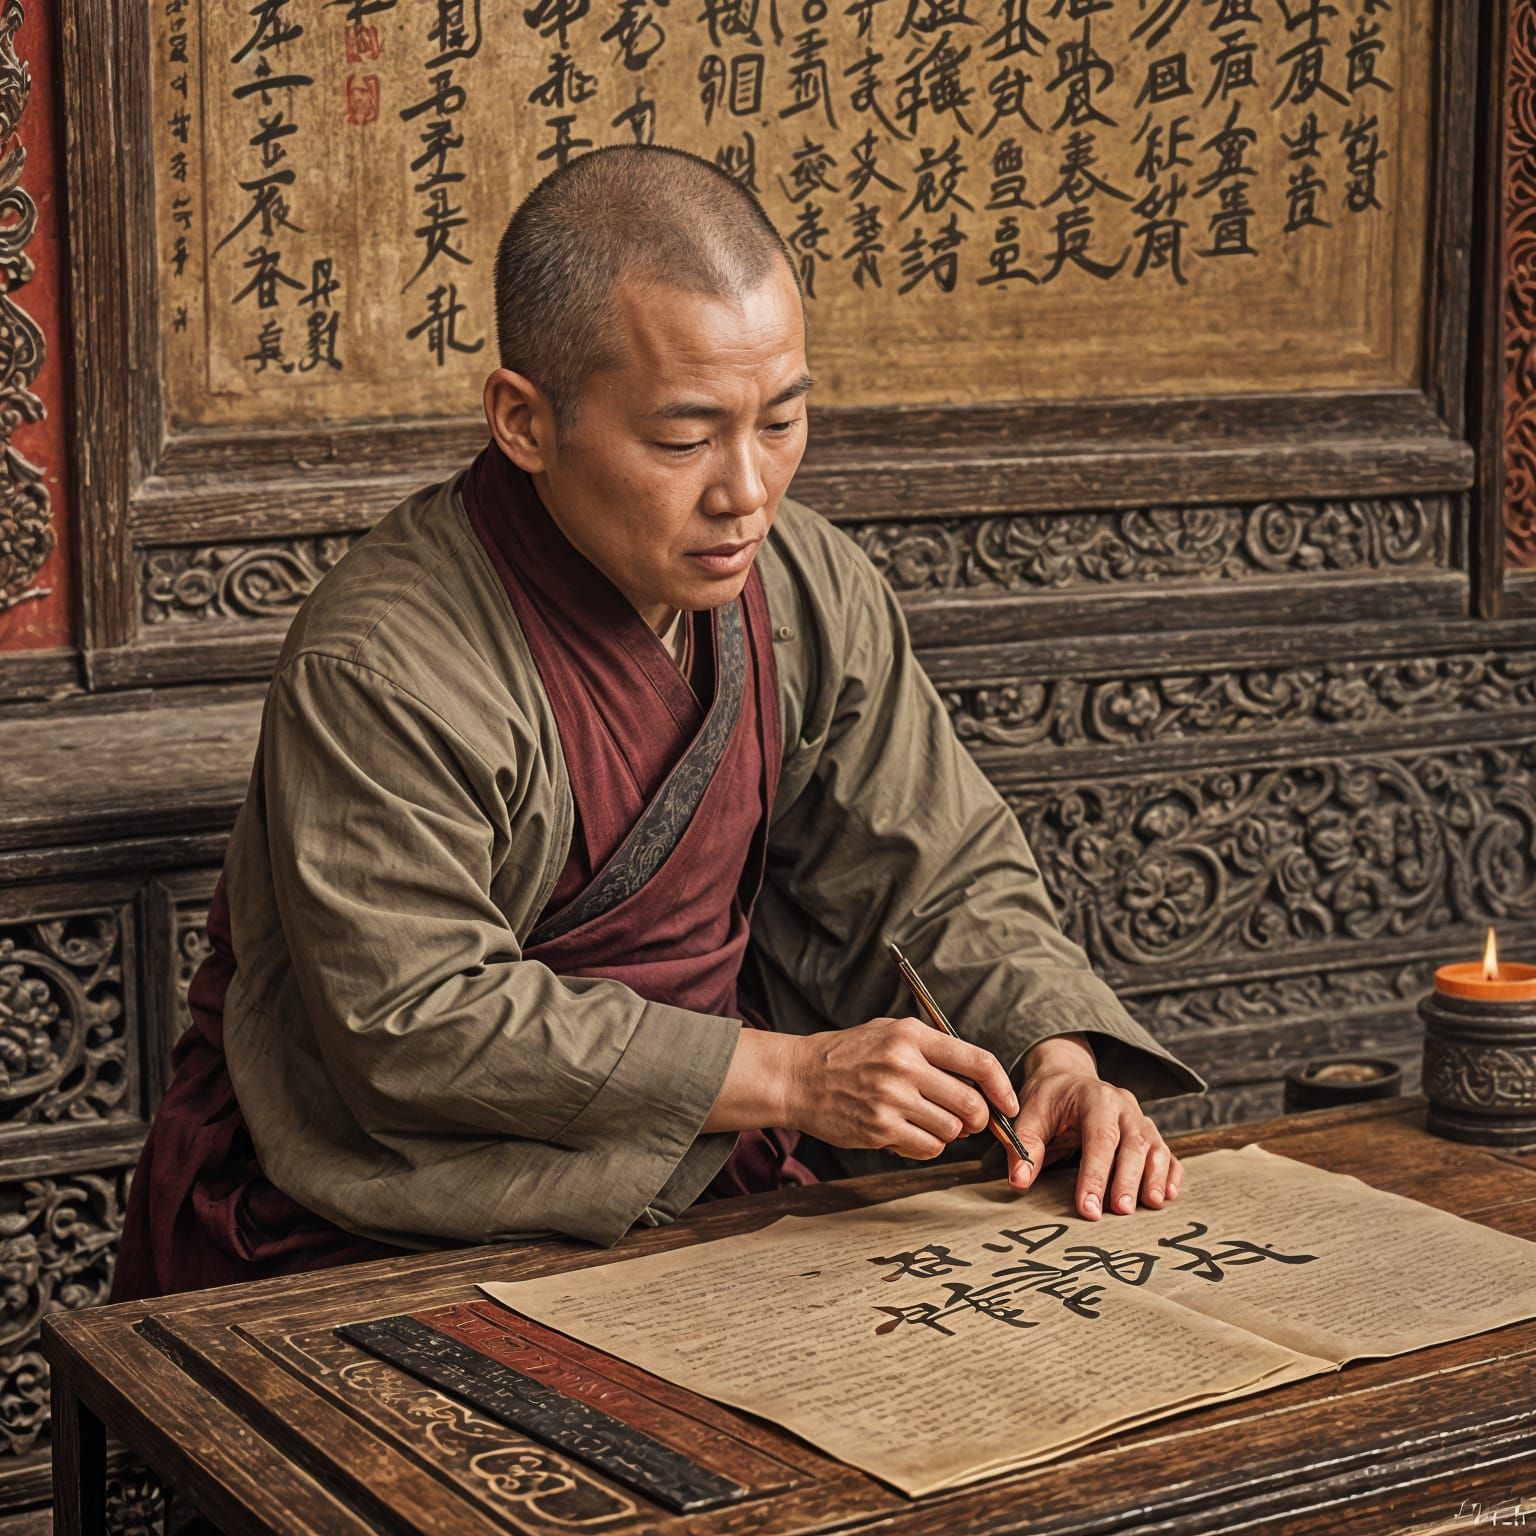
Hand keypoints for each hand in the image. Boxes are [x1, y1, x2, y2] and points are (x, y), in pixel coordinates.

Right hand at [782, 1016, 1019, 1159]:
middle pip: (970, 1103)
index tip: (1009, 1103)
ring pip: (951, 1130)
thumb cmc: (848, 1054)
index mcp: (912, 1036)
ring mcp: (891, 1099)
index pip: (978, 1062)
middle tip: (970, 1120)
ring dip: (949, 1132)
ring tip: (929, 1121)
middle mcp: (904, 1065)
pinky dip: (928, 1146)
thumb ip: (933, 1049)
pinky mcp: (879, 1128)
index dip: (1003, 1087)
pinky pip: (927, 1147)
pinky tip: (910, 1132)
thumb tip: (980, 1079)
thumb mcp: (890, 1032)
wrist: (799, 1077)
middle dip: (979, 1118)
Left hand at [1005, 1033, 1182, 1220]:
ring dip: (1153, 1177)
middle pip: (1132, 1143)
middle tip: (1121, 1211)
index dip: (1095, 1174)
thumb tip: (1019, 1181)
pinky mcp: (1149, 1132)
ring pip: (1155, 1146)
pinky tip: (1167, 1195)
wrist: (1067, 1077)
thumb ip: (1025, 1146)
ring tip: (1149, 1205)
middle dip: (1127, 1179)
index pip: (1099, 1138)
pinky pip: (1167, 1152)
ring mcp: (1140, 1118)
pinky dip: (1170, 1173)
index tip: (1088, 1207)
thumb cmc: (1049, 1099)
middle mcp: (1123, 1106)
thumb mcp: (1030, 1114)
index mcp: (1095, 1098)